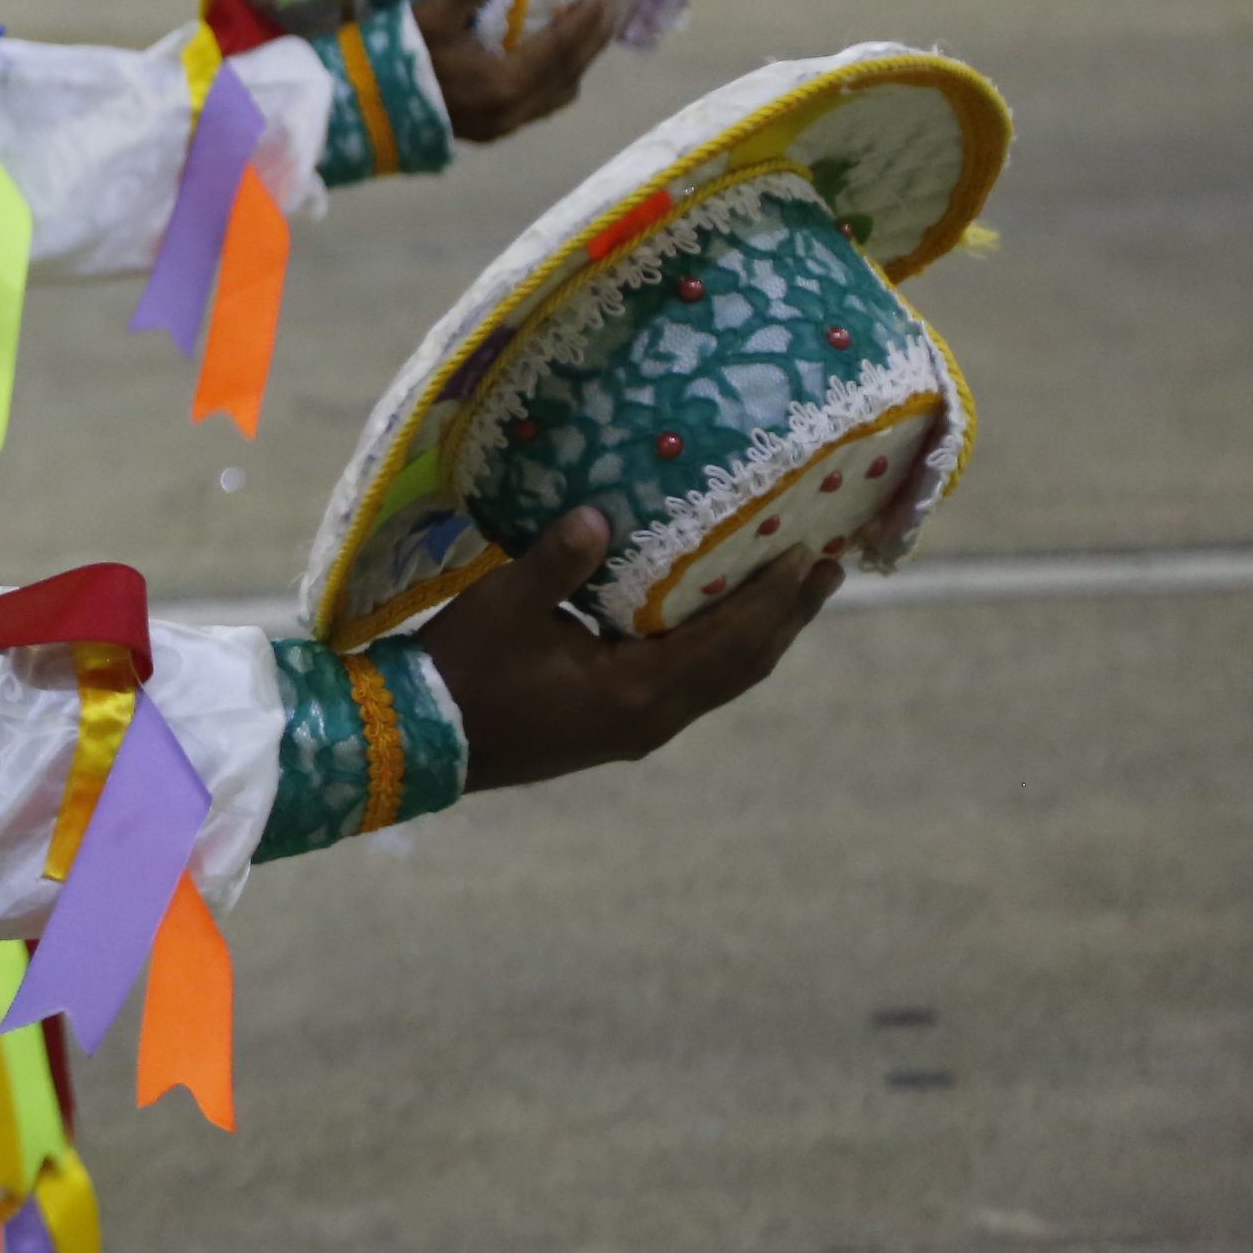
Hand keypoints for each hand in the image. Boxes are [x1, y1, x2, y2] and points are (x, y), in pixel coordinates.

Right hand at [414, 0, 614, 141]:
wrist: (362, 109)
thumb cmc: (398, 59)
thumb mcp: (430, 15)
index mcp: (505, 82)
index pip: (560, 47)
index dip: (586, 20)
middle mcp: (513, 109)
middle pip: (569, 73)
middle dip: (592, 41)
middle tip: (609, 10)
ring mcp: (502, 125)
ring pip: (558, 95)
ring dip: (576, 64)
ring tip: (584, 36)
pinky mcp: (489, 131)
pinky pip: (539, 106)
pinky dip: (554, 81)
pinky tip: (546, 64)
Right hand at [417, 504, 838, 791]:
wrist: (425, 740)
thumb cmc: (463, 671)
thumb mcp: (502, 608)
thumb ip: (556, 561)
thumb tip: (597, 513)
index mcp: (635, 691)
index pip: (728, 643)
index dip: (772, 601)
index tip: (808, 555)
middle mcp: (652, 718)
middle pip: (743, 666)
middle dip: (786, 616)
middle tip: (827, 566)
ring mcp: (639, 727)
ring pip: (724, 679)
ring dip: (762, 633)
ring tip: (795, 590)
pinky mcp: (621, 725)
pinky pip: (697, 684)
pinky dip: (724, 648)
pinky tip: (723, 619)